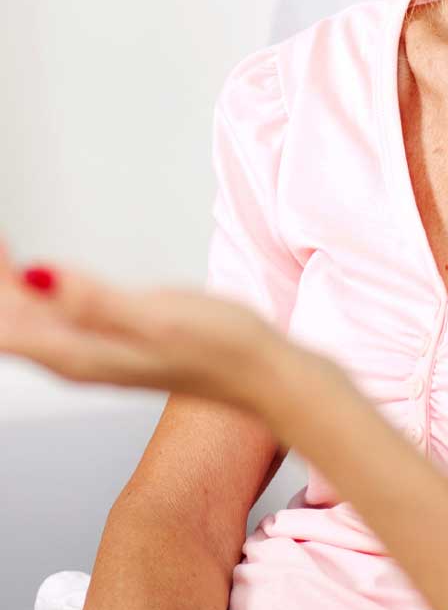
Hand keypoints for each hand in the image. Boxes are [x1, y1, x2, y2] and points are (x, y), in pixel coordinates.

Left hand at [0, 248, 272, 411]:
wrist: (260, 372)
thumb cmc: (219, 348)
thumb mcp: (158, 316)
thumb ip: (94, 301)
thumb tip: (39, 276)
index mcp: (78, 355)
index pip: (4, 321)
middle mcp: (76, 358)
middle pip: (8, 321)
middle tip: (0, 237)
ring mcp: (91, 351)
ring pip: (25, 319)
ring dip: (8, 284)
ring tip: (3, 247)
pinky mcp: (107, 341)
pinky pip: (50, 317)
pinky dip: (31, 291)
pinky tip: (32, 274)